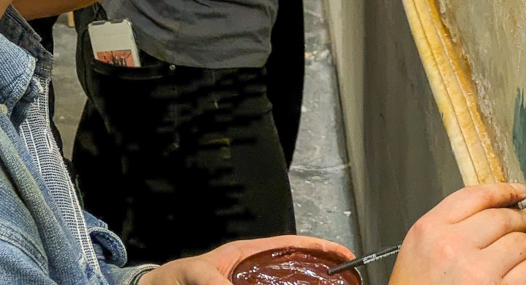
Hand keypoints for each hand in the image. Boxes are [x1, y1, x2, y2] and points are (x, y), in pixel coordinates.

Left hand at [147, 235, 354, 284]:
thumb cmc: (175, 278)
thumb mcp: (192, 272)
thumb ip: (210, 279)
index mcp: (247, 254)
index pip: (290, 244)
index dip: (318, 247)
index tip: (343, 254)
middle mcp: (255, 270)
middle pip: (297, 268)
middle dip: (324, 272)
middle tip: (350, 280)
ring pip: (289, 283)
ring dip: (310, 284)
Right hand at [390, 183, 525, 284]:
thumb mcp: (419, 248)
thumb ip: (447, 225)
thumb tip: (491, 211)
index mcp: (430, 229)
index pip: (474, 196)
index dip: (502, 191)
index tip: (516, 192)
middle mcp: (453, 246)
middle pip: (502, 218)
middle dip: (521, 220)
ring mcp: (479, 271)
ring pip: (523, 244)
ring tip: (520, 258)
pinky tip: (522, 277)